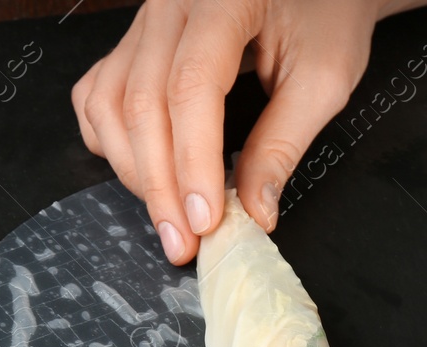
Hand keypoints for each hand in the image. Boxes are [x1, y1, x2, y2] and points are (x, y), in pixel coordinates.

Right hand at [72, 0, 400, 262]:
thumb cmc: (327, 11)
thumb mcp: (325, 75)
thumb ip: (284, 142)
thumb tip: (252, 211)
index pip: (191, 87)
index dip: (192, 161)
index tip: (204, 220)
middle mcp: (170, 2)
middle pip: (142, 103)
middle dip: (160, 184)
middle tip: (182, 242)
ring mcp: (144, 21)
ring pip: (109, 104)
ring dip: (134, 170)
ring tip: (168, 213)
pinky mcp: (133, 42)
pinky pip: (98, 94)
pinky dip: (110, 140)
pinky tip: (142, 168)